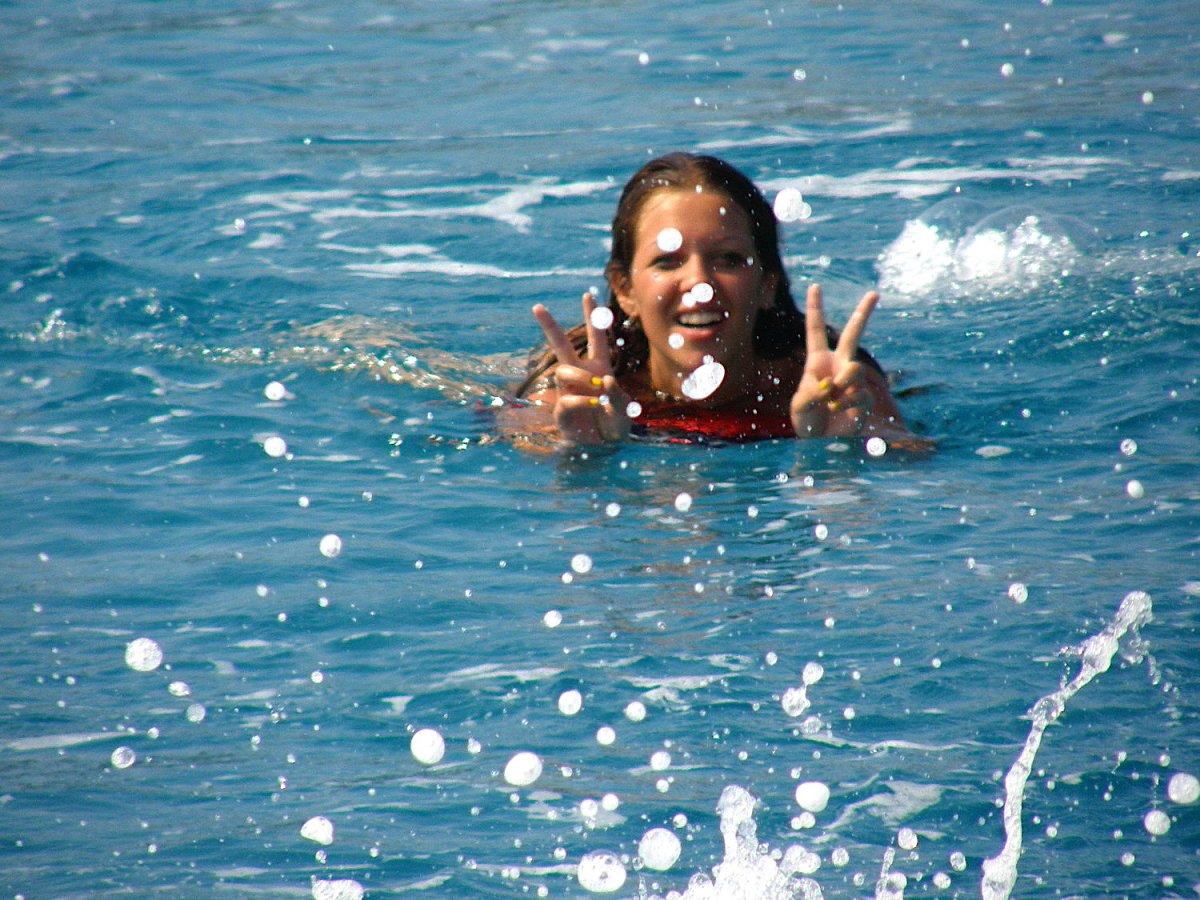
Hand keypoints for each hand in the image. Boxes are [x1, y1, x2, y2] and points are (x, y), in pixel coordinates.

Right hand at [531, 293, 630, 445]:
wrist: (606, 447)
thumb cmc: (616, 424)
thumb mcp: (625, 408)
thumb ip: (617, 395)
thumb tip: (604, 379)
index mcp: (599, 368)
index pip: (595, 338)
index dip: (593, 317)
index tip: (588, 294)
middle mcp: (582, 376)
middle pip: (561, 346)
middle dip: (550, 326)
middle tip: (537, 307)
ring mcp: (569, 391)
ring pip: (562, 369)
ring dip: (581, 375)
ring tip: (597, 385)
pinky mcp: (562, 411)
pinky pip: (568, 398)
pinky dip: (583, 400)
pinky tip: (595, 405)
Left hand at [790, 284, 888, 437]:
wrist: (823, 443)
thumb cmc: (807, 422)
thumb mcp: (799, 407)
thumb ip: (809, 394)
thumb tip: (830, 385)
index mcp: (817, 361)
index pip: (816, 330)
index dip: (816, 309)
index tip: (815, 286)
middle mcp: (838, 365)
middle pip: (853, 333)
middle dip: (864, 313)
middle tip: (874, 293)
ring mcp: (853, 379)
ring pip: (854, 368)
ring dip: (841, 385)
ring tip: (831, 400)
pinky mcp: (865, 395)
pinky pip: (859, 392)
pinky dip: (845, 403)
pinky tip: (838, 411)